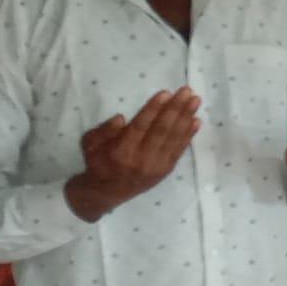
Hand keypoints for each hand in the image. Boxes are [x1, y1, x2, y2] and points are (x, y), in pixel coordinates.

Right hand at [65, 88, 201, 221]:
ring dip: (186, 118)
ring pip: (173, 138)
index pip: (140, 126)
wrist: (106, 194)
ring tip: (195, 101)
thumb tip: (121, 118)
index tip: (166, 93)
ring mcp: (156, 166)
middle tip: (187, 91)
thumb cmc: (98, 163)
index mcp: (121, 151)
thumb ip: (104, 130)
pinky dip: (189, 135)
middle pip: (161, 130)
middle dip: (176, 109)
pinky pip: (179, 150)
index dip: (154, 109)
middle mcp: (141, 159)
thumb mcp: (90, 144)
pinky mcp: (165, 170)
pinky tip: (196, 121)